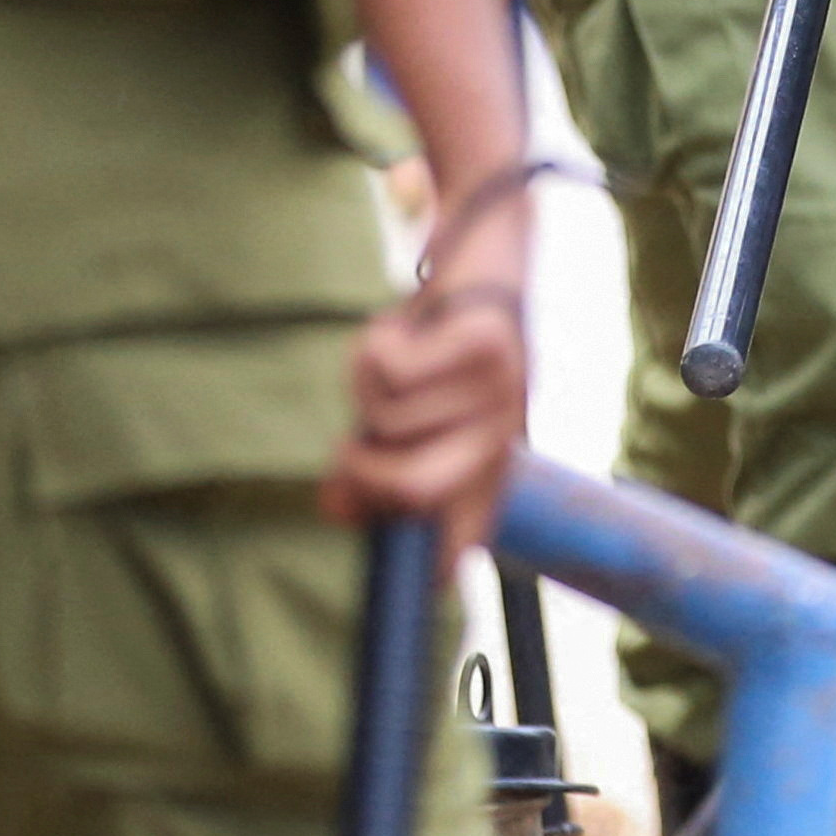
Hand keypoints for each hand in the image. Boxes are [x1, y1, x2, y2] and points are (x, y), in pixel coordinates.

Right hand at [322, 234, 528, 546]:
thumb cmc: (436, 341)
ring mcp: (501, 385)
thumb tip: (332, 507)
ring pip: (388, 420)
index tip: (419, 587)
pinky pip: (393, 374)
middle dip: (359, 470)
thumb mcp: (402, 410)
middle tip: (349, 441)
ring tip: (393, 358)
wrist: (487, 249)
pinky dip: (371, 352)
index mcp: (490, 456)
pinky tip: (398, 329)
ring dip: (366, 388)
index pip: (468, 532)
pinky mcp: (485, 340)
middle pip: (411, 490)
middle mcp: (503, 429)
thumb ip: (369, 462)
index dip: (434, 564)